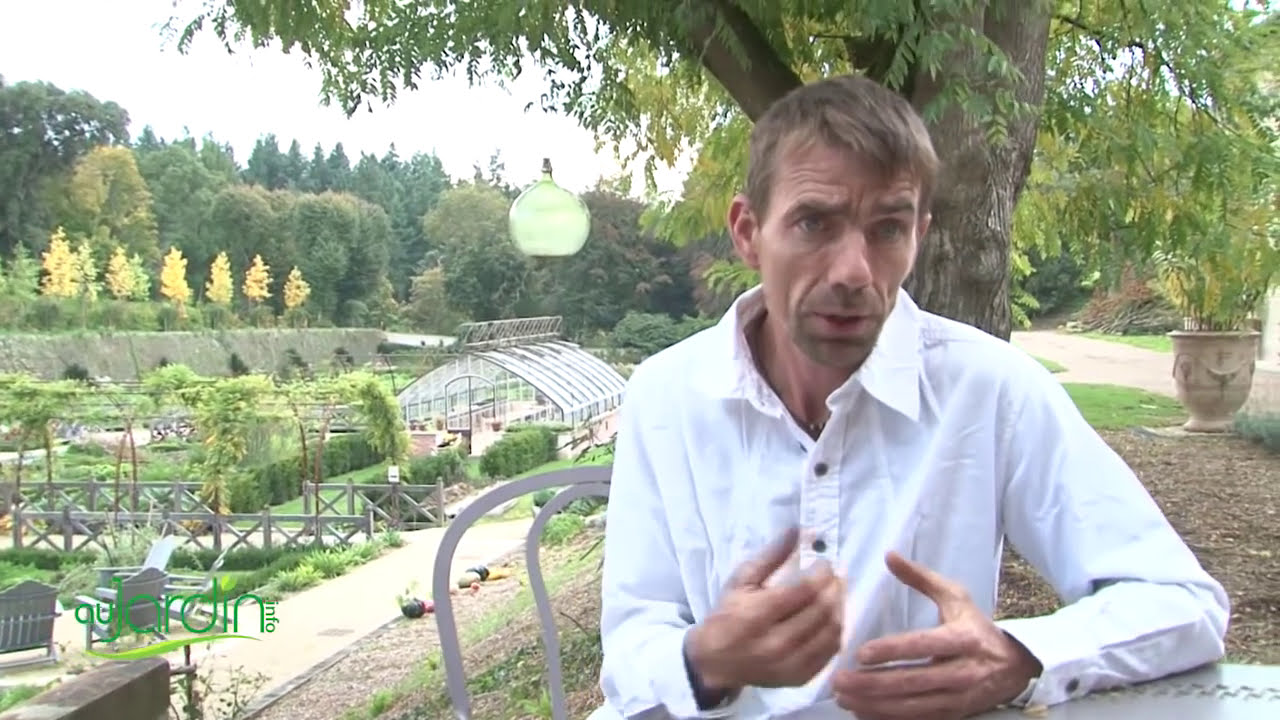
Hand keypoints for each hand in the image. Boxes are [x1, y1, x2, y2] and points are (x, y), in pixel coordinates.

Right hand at [686, 527, 845, 695]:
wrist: (715, 662)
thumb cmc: (727, 614)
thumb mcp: (741, 580)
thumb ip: (771, 555)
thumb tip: (798, 530)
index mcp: (757, 615)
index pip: (804, 591)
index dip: (822, 573)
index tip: (824, 563)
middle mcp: (776, 643)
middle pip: (822, 610)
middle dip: (835, 587)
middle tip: (836, 575)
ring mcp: (790, 664)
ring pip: (832, 631)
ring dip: (840, 607)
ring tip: (836, 593)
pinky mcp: (799, 678)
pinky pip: (831, 652)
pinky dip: (837, 630)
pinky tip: (831, 617)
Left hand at [831, 551, 1041, 719]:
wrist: (1015, 667)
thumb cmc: (976, 627)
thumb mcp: (955, 598)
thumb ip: (920, 578)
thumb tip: (889, 556)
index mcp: (963, 638)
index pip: (923, 645)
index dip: (892, 650)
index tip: (861, 653)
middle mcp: (962, 671)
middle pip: (913, 681)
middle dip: (873, 684)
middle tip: (839, 680)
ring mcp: (958, 698)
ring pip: (912, 706)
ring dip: (874, 704)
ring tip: (843, 697)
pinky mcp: (954, 715)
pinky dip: (888, 718)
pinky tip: (863, 712)